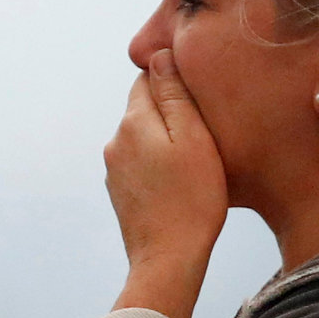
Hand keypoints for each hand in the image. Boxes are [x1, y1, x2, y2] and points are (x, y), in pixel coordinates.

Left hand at [103, 50, 226, 317]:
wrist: (169, 260)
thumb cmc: (193, 199)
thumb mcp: (194, 139)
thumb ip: (175, 95)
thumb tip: (159, 56)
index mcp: (133, 122)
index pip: (147, 78)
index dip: (174, 80)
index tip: (200, 95)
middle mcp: (115, 142)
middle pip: (143, 107)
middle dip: (169, 110)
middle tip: (204, 127)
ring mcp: (114, 169)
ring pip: (143, 137)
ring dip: (164, 139)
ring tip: (195, 158)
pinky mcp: (120, 192)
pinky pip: (140, 163)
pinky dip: (158, 164)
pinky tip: (180, 181)